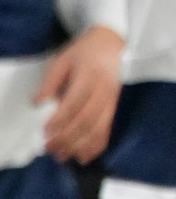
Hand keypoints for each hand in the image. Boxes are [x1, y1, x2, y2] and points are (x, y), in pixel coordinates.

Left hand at [33, 25, 123, 163]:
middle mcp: (105, 88)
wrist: (111, 43)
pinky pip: (108, 129)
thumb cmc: (83, 51)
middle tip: (49, 148)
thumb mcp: (63, 59)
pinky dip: (97, 145)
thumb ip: (50, 82)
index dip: (60, 120)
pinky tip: (84, 156)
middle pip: (87, 119)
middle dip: (67, 137)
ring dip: (80, 145)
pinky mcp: (115, 106)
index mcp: (91, 74)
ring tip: (62, 155)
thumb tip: (36, 104)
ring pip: (99, 127)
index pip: (75, 102)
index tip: (44, 132)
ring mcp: (113, 99)